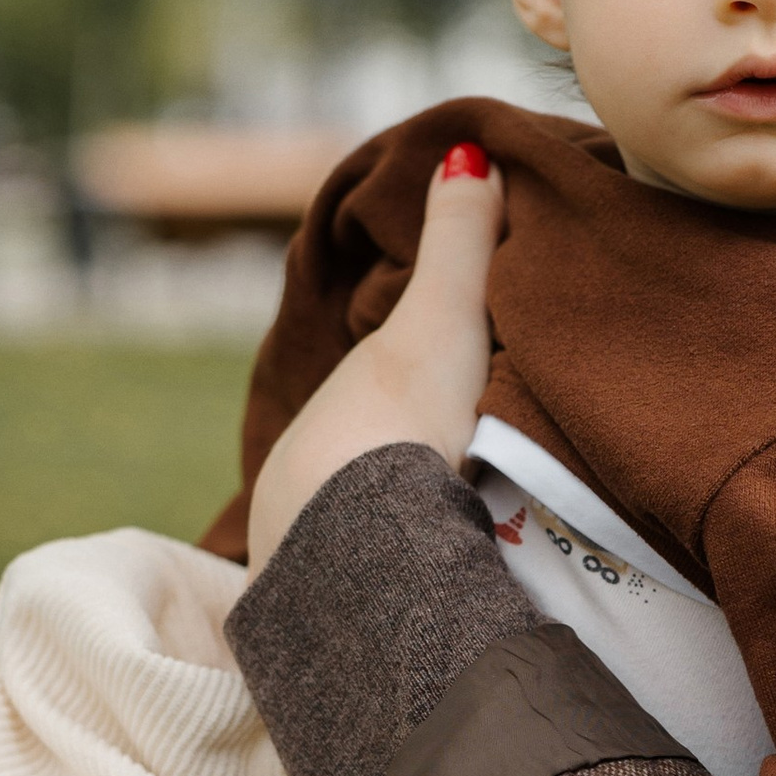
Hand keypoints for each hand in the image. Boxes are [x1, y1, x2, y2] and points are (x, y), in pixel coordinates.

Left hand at [248, 144, 504, 567]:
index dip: (415, 389)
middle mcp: (307, 483)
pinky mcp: (333, 626)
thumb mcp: (441, 320)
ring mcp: (313, 558)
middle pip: (367, 467)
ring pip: (361, 533)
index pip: (377, 395)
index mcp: (331, 415)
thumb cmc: (395, 425)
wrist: (352, 551)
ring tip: (455, 547)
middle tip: (468, 476)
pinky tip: (425, 601)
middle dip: (403, 470)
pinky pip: (368, 592)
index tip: (458, 395)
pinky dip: (394, 587)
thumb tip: (466, 149)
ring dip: (399, 536)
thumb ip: (460, 242)